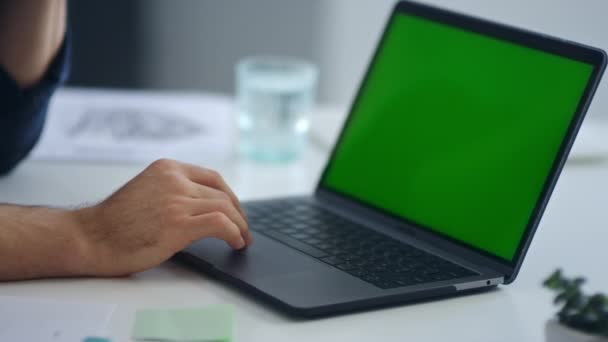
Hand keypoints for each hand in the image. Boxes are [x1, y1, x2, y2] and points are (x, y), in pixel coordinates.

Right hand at [74, 159, 250, 276]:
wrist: (88, 238)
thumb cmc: (113, 223)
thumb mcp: (147, 192)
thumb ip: (173, 193)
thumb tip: (205, 209)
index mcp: (167, 168)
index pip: (213, 178)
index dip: (230, 197)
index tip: (236, 213)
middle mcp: (174, 179)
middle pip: (222, 193)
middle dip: (238, 214)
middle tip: (243, 230)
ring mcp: (176, 199)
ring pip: (225, 208)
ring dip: (239, 226)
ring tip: (242, 240)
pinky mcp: (178, 223)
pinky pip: (220, 224)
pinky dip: (234, 233)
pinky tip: (235, 243)